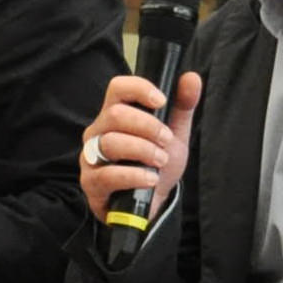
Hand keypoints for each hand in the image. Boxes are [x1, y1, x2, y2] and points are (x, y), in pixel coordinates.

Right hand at [81, 68, 201, 219]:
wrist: (152, 205)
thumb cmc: (156, 166)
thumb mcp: (174, 135)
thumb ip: (182, 107)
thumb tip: (191, 78)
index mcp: (115, 115)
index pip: (117, 88)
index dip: (139, 89)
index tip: (161, 100)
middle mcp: (98, 132)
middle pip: (115, 115)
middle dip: (148, 126)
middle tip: (166, 140)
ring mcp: (91, 157)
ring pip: (111, 143)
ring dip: (143, 151)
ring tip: (160, 161)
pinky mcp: (91, 183)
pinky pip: (108, 174)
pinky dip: (134, 175)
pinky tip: (150, 179)